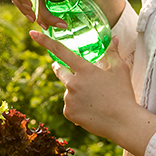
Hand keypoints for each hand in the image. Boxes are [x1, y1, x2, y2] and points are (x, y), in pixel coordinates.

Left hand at [29, 30, 155, 155]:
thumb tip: (114, 39)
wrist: (123, 122)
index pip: (60, 51)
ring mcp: (68, 99)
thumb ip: (113, 53)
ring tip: (95, 99)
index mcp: (84, 70)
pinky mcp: (68, 113)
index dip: (45, 41)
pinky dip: (77, 106)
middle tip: (70, 70)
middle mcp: (72, 83)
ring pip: (68, 90)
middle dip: (61, 68)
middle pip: (59, 71)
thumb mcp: (120, 70)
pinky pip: (69, 106)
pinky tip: (91, 110)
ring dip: (76, 91)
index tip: (33, 33)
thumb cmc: (123, 94)